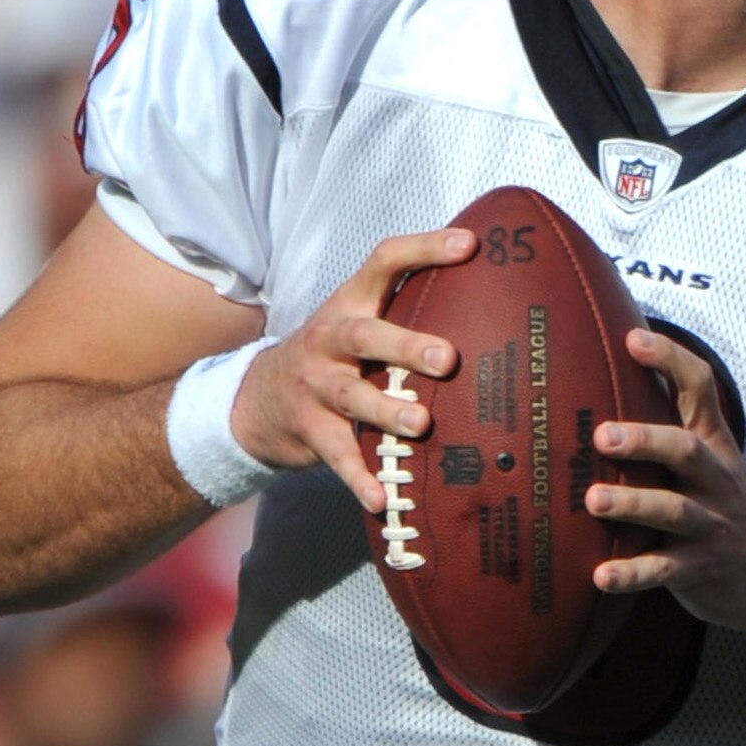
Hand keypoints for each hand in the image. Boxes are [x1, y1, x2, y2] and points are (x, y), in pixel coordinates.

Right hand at [241, 225, 477, 515]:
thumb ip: (405, 309)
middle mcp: (330, 339)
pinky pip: (337, 455)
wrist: (258, 399)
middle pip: (364, 335)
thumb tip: (488, 295)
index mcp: (350, 305)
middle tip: (447, 359)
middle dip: (405, 344)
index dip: (424, 249)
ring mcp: (316, 386)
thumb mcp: (358, 324)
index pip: (384, 263)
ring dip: (386, 410)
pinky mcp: (310, 429)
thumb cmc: (333, 357)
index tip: (469, 245)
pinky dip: (359, 478)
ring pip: (351, 396)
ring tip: (421, 423)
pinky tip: (380, 499)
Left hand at [585, 327, 745, 639]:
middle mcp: (715, 481)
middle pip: (685, 451)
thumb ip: (671, 430)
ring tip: (593, 500)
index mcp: (713, 447)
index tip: (634, 339)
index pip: (700, 389)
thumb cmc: (725, 508)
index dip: (670, 361)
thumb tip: (606, 388)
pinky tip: (601, 576)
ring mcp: (711, 526)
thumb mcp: (711, 464)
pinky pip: (666, 570)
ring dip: (633, 503)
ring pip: (673, 511)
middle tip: (602, 436)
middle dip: (645, 441)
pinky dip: (633, 573)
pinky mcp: (701, 569)